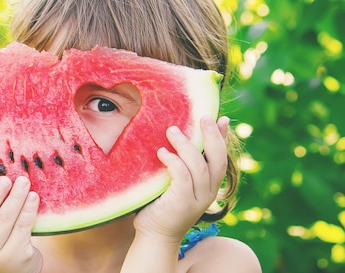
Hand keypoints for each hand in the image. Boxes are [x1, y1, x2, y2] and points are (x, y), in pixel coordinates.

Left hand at [133, 115, 229, 242]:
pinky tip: (162, 152)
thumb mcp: (176, 183)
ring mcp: (197, 199)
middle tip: (203, 116)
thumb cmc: (161, 206)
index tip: (222, 118)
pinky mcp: (183, 202)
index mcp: (210, 187)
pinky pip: (182, 175)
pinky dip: (173, 161)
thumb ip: (182, 166)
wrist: (155, 236)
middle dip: (212, 135)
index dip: (223, 138)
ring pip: (198, 165)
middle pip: (217, 159)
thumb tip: (177, 137)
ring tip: (172, 130)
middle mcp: (208, 193)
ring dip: (185, 145)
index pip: (221, 158)